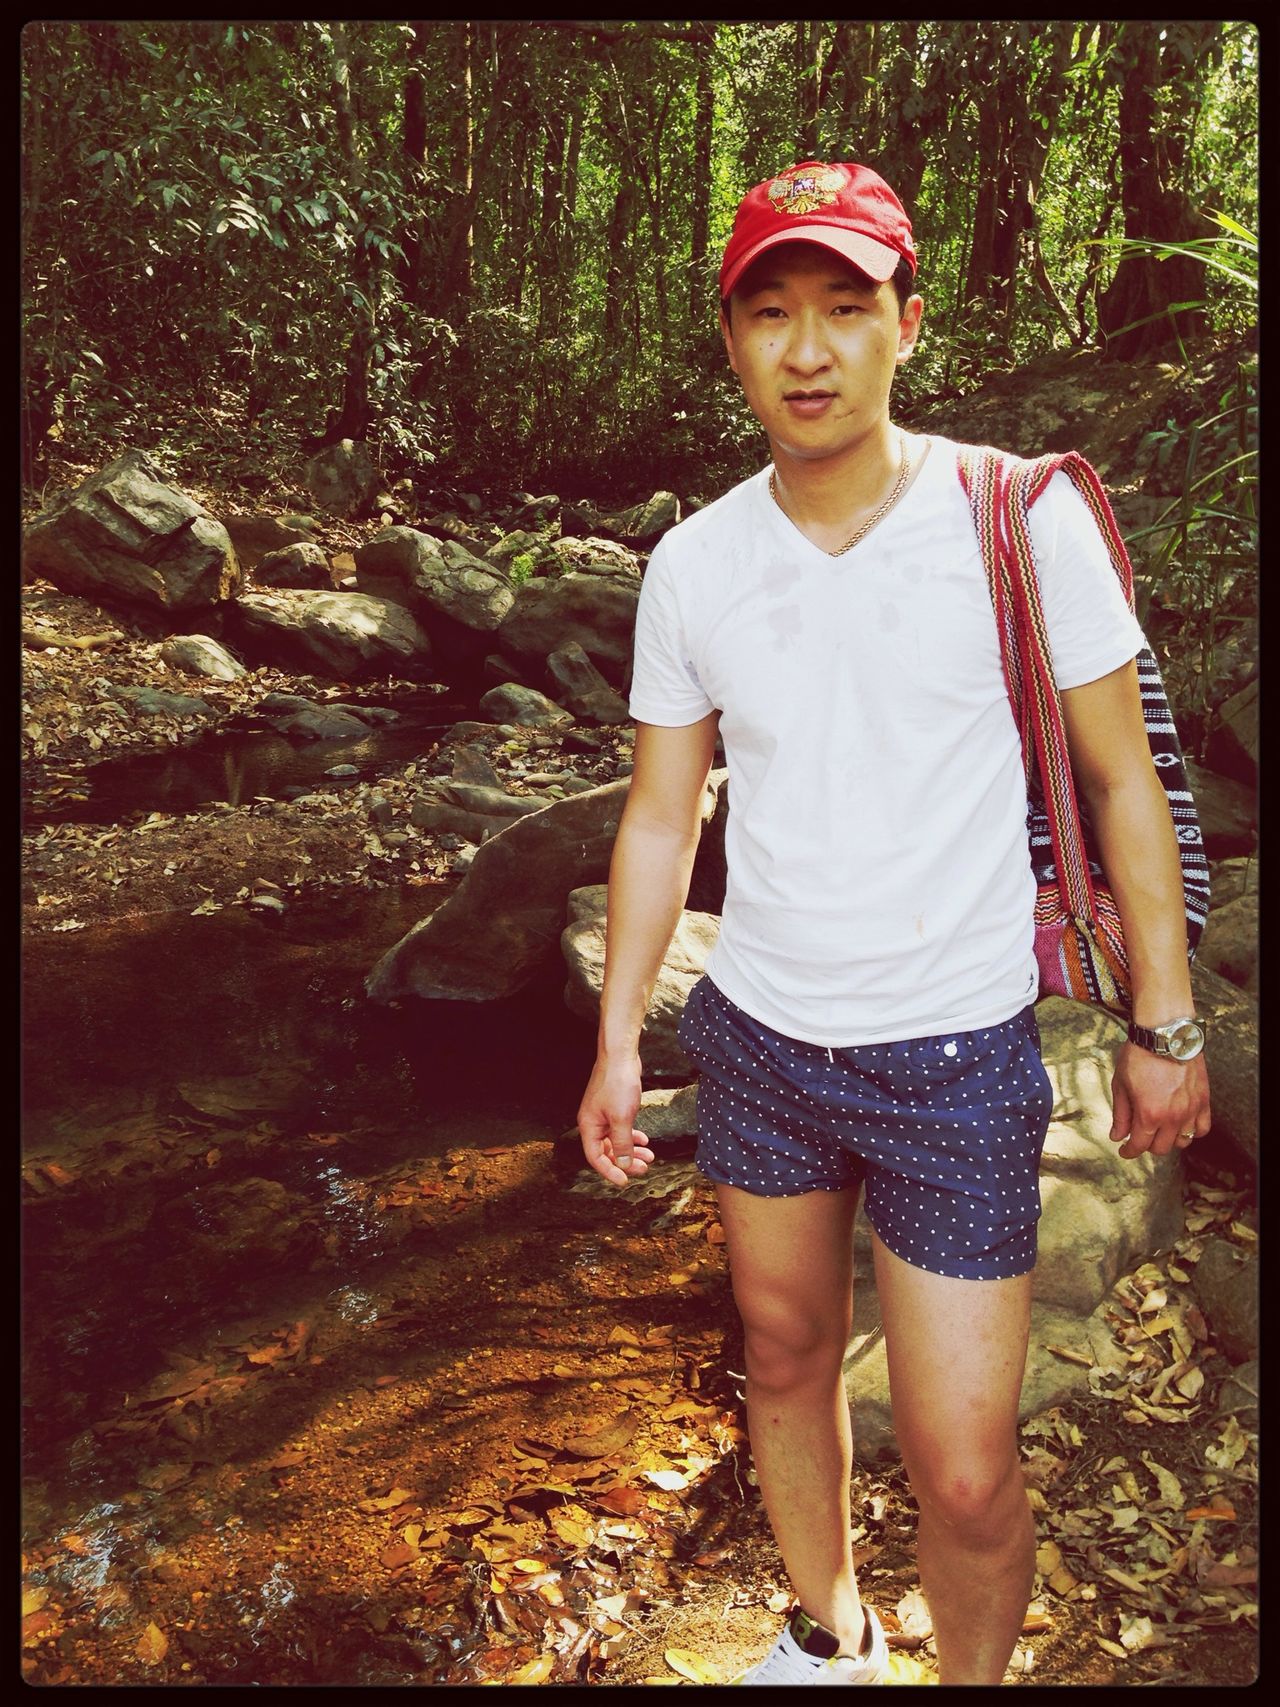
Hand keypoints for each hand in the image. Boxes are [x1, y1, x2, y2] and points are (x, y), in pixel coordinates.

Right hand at [577, 1051, 654, 1186]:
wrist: (621, 1056)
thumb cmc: (617, 1083)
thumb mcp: (622, 1118)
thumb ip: (622, 1144)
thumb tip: (624, 1164)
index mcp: (589, 1126)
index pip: (595, 1157)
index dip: (610, 1171)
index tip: (625, 1181)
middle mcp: (593, 1122)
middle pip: (607, 1151)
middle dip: (626, 1161)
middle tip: (644, 1168)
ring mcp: (603, 1115)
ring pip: (616, 1141)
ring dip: (632, 1150)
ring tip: (649, 1156)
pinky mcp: (613, 1108)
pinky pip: (621, 1129)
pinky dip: (632, 1136)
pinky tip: (644, 1139)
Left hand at [1109, 1042, 1210, 1159]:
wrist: (1166, 1033)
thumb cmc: (1140, 1055)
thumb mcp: (1121, 1084)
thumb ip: (1121, 1114)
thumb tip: (1117, 1136)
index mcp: (1149, 1114)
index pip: (1139, 1146)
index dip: (1129, 1152)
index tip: (1124, 1151)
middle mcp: (1172, 1117)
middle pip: (1161, 1148)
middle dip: (1147, 1146)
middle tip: (1139, 1136)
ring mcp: (1191, 1110)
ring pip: (1183, 1141)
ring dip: (1169, 1140)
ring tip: (1159, 1129)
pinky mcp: (1203, 1100)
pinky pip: (1202, 1128)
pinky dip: (1192, 1131)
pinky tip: (1182, 1124)